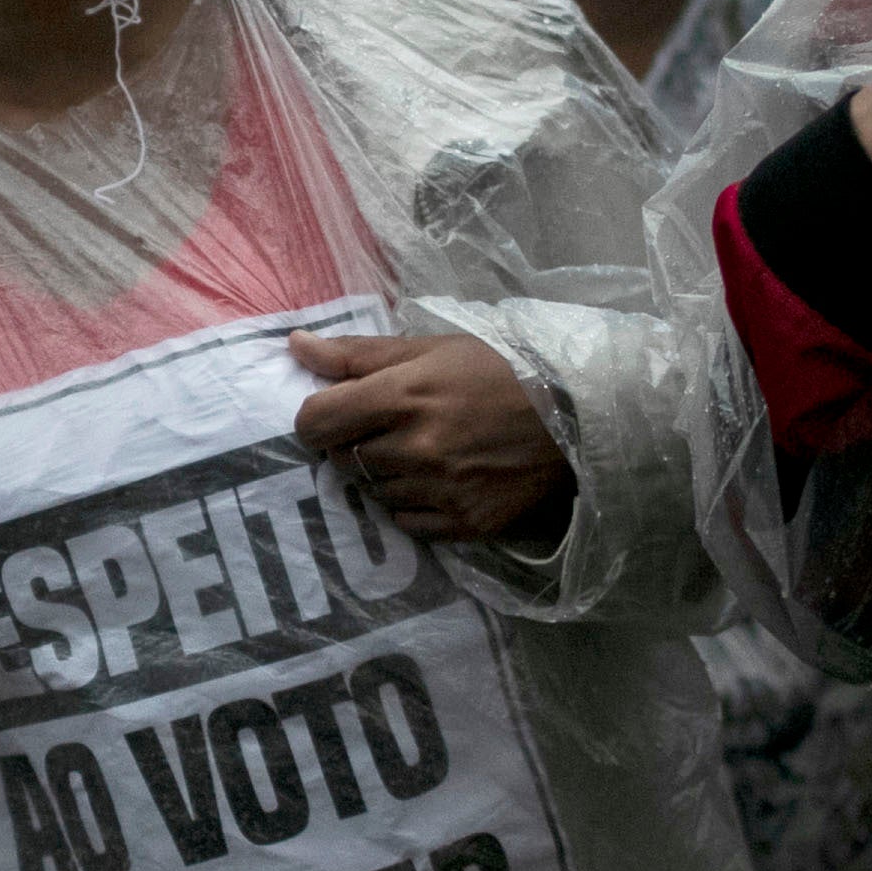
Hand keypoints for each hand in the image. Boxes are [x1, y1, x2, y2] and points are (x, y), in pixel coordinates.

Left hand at [288, 331, 569, 542]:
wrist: (575, 416)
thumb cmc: (501, 370)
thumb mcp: (432, 348)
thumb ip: (358, 353)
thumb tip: (295, 346)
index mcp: (404, 396)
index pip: (315, 422)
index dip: (317, 417)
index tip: (336, 413)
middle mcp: (417, 449)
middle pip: (343, 459)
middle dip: (357, 443)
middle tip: (392, 427)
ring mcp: (441, 491)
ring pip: (374, 492)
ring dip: (386, 474)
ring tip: (425, 451)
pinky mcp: (464, 523)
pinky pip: (406, 522)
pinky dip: (413, 504)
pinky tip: (440, 481)